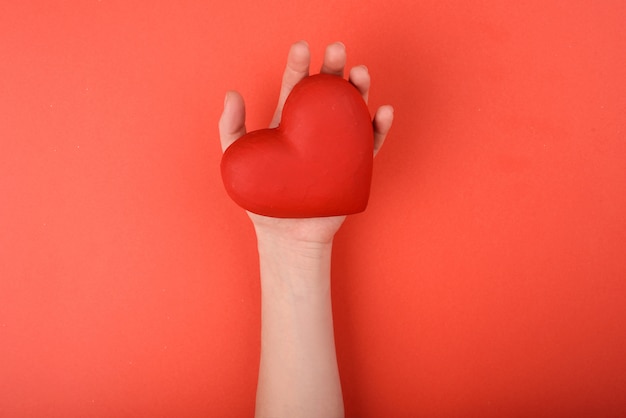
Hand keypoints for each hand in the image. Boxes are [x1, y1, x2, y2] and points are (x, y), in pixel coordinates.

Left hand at [219, 41, 393, 245]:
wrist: (285, 237)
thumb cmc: (262, 198)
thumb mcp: (238, 161)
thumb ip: (230, 128)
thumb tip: (232, 93)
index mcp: (290, 121)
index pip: (295, 86)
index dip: (299, 66)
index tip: (301, 48)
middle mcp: (317, 128)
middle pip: (327, 91)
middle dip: (333, 68)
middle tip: (336, 50)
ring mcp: (338, 145)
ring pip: (352, 111)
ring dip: (358, 90)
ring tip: (360, 73)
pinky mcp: (354, 167)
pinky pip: (370, 145)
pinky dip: (379, 128)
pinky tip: (382, 112)